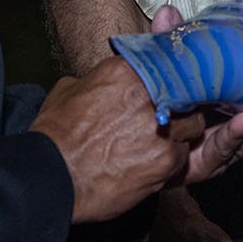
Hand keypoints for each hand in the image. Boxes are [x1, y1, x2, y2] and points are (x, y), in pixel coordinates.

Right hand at [31, 57, 205, 225]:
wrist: (50, 177)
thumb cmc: (54, 137)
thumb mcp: (68, 91)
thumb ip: (96, 80)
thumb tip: (102, 82)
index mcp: (125, 71)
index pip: (165, 64)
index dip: (169, 79)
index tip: (168, 87)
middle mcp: (148, 93)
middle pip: (186, 92)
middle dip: (180, 105)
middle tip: (168, 116)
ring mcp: (160, 127)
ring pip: (192, 124)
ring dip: (181, 133)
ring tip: (161, 142)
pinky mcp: (165, 158)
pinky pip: (183, 154)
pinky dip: (172, 160)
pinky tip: (154, 163)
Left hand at [129, 5, 242, 183]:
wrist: (117, 140)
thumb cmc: (147, 99)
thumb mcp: (163, 67)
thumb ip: (170, 42)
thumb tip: (169, 11)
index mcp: (230, 100)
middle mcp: (230, 125)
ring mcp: (219, 146)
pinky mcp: (204, 164)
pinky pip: (225, 149)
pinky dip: (238, 135)